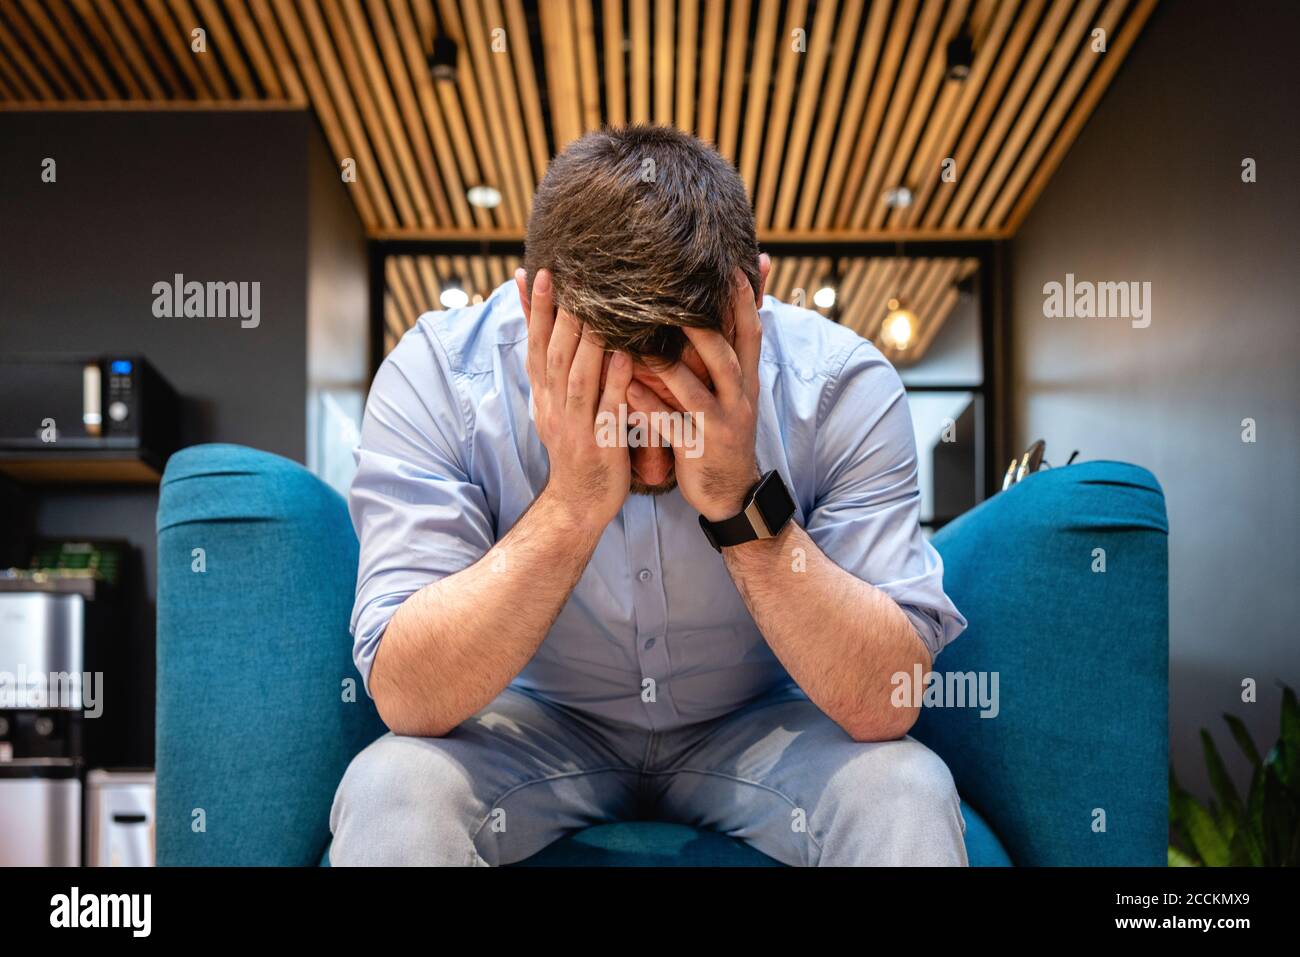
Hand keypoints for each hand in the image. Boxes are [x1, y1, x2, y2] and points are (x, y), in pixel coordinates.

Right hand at [517, 269, 632, 531]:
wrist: (579, 502)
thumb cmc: (575, 446)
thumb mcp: (555, 405)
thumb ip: (554, 368)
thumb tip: (543, 327)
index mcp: (545, 395)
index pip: (536, 344)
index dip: (538, 308)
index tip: (542, 272)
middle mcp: (555, 407)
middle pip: (554, 354)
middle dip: (561, 314)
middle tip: (571, 276)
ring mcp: (576, 426)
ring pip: (578, 378)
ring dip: (587, 342)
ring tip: (597, 308)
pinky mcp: (601, 444)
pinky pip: (608, 409)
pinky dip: (614, 382)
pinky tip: (624, 357)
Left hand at [628, 268, 762, 521]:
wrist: (730, 491)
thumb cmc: (723, 430)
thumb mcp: (735, 392)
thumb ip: (730, 353)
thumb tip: (736, 312)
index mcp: (745, 380)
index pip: (751, 333)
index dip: (744, 301)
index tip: (731, 266)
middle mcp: (738, 398)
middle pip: (726, 357)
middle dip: (704, 328)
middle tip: (677, 297)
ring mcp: (719, 425)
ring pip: (695, 392)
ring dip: (669, 368)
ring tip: (639, 343)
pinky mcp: (698, 448)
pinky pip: (671, 425)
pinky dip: (649, 407)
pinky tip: (626, 388)